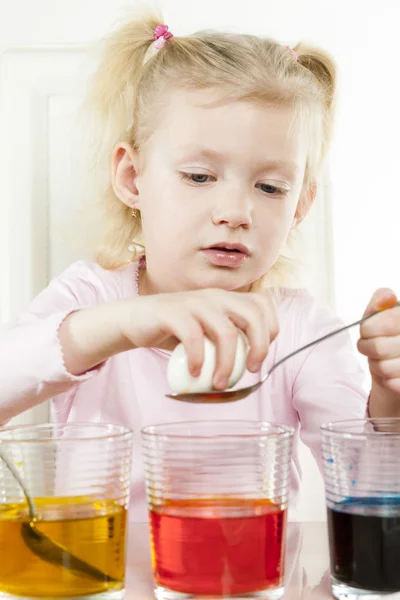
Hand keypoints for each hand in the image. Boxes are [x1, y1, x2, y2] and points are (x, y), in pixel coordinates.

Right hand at [121, 289, 278, 388]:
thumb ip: (227, 341)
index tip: (260, 354)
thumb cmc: (174, 331)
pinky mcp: (172, 312)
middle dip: (259, 346)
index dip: (270, 330)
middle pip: (253, 315)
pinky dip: (198, 358)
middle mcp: (215, 297)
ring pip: (225, 330)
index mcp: (226, 299)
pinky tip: (194, 372)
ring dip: (227, 362)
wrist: (134, 320)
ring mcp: (194, 303)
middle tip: (251, 370)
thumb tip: (251, 367)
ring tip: (219, 382)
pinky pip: (193, 336)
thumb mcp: (206, 332)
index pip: (263, 304)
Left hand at [357, 288, 399, 394]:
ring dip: (376, 365)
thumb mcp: (378, 315)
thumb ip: (380, 301)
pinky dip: (386, 380)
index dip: (369, 328)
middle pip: (379, 347)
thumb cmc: (384, 335)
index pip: (390, 321)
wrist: (395, 366)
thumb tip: (388, 296)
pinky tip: (392, 373)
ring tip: (382, 359)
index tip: (367, 330)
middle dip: (368, 348)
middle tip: (372, 347)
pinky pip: (392, 383)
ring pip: (384, 368)